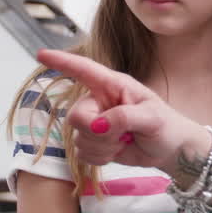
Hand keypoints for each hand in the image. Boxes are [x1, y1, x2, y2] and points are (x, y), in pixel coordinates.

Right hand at [35, 49, 211, 172]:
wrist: (171, 150)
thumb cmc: (166, 126)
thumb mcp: (152, 118)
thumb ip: (125, 117)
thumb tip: (99, 124)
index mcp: (113, 85)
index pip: (84, 69)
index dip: (62, 62)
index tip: (40, 54)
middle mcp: (99, 101)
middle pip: (76, 115)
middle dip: (96, 131)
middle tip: (122, 135)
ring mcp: (95, 122)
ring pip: (79, 138)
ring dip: (103, 146)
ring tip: (125, 141)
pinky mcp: (94, 142)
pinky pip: (82, 153)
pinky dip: (100, 158)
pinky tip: (117, 152)